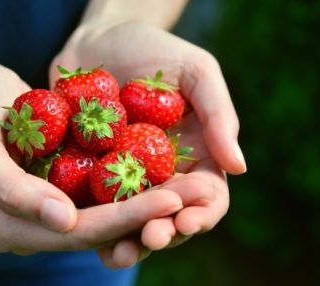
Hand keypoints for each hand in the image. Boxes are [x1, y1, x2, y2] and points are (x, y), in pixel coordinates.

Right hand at [0, 63, 182, 256]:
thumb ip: (10, 188)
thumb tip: (63, 222)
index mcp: (4, 228)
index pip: (72, 232)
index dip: (122, 219)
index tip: (168, 200)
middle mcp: (28, 231)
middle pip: (95, 231)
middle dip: (145, 215)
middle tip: (192, 196)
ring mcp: (45, 215)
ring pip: (103, 219)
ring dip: (146, 206)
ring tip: (191, 190)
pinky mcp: (58, 194)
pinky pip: (99, 198)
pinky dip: (130, 190)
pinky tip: (165, 177)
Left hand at [50, 21, 245, 266]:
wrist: (98, 39)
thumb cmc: (154, 49)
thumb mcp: (196, 71)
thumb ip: (219, 115)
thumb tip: (239, 167)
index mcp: (194, 156)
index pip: (207, 197)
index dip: (201, 214)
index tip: (186, 222)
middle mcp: (161, 174)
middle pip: (167, 216)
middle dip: (161, 234)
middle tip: (149, 241)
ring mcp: (123, 177)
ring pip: (129, 221)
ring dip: (126, 240)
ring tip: (116, 253)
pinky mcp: (88, 173)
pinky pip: (91, 203)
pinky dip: (89, 222)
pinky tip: (80, 232)